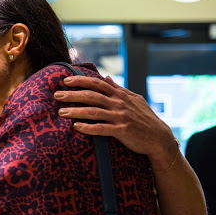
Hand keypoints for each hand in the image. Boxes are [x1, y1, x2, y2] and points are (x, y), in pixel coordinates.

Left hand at [55, 75, 175, 163]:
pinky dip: (88, 127)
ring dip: (76, 111)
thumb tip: (106, 77)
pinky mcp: (122, 131)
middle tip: (57, 95)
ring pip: (94, 112)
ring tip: (61, 112)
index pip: (98, 83)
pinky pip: (101, 128)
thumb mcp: (133, 99)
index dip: (81, 80)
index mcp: (120, 95)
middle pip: (92, 96)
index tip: (66, 80)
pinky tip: (76, 127)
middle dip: (73, 95)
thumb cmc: (144, 118)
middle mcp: (119, 103)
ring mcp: (120, 117)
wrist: (159, 138)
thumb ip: (118, 88)